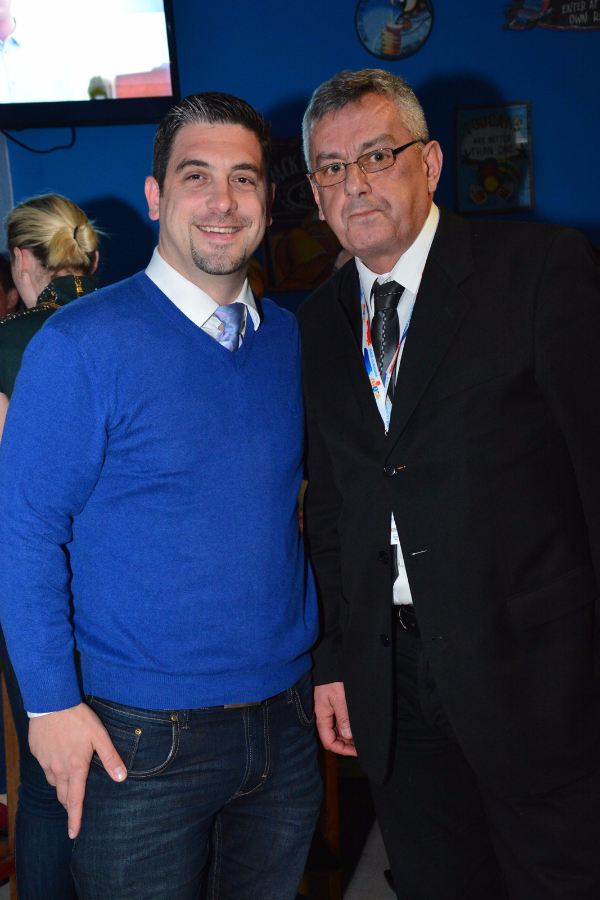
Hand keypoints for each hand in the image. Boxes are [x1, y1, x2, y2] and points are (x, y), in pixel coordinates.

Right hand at [29, 702, 126, 837]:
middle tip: (75, 810)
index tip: (74, 833)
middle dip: (69, 805)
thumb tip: (121, 778)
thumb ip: (110, 757)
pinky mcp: (37, 754)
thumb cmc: (78, 719)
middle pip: (63, 795)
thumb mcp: (99, 735)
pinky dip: (53, 771)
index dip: (75, 818)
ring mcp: (46, 762)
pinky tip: (58, 761)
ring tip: (70, 784)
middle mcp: (58, 769)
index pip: (75, 800)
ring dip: (62, 787)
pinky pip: (46, 768)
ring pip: (54, 782)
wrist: (51, 703)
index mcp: (75, 767)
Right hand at [314, 681, 356, 755]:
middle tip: (362, 746)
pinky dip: (347, 725)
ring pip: (336, 728)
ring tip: (361, 737)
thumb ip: (343, 718)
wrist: (331, 659)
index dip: (342, 750)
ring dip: (348, 735)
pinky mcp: (332, 701)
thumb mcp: (340, 699)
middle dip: (346, 744)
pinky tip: (356, 725)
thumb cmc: (333, 678)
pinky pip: (339, 719)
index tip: (357, 752)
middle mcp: (323, 714)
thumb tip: (348, 736)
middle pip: (332, 736)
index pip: (328, 741)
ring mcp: (327, 708)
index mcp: (321, 715)